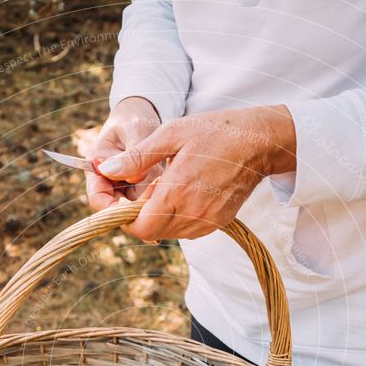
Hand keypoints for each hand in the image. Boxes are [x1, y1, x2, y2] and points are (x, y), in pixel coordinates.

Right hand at [86, 96, 162, 210]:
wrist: (141, 116)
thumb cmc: (133, 118)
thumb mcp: (134, 129)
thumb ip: (135, 154)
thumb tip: (136, 180)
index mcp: (96, 166)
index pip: (97, 198)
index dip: (111, 208)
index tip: (133, 208)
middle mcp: (107, 181)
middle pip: (116, 207)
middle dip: (135, 206)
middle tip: (157, 194)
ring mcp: (123, 186)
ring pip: (134, 206)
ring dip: (149, 199)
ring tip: (163, 180)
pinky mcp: (138, 188)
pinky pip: (146, 199)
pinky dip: (157, 195)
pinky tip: (167, 184)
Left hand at [95, 106, 296, 239]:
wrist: (259, 143)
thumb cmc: (215, 132)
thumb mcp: (171, 134)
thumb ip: (137, 157)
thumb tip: (106, 170)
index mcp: (177, 192)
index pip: (140, 228)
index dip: (125, 220)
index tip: (122, 202)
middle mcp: (192, 214)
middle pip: (152, 233)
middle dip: (140, 217)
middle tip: (143, 190)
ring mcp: (207, 222)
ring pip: (169, 233)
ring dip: (159, 218)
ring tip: (165, 189)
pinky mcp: (218, 224)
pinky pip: (187, 231)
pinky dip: (177, 218)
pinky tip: (183, 195)